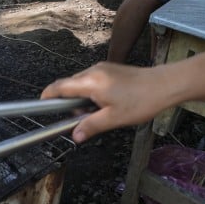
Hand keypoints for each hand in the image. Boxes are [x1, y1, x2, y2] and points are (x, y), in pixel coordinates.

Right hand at [40, 62, 172, 142]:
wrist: (164, 84)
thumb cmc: (141, 101)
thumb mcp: (114, 118)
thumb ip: (91, 126)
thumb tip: (76, 135)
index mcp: (90, 82)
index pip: (60, 86)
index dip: (48, 95)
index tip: (41, 103)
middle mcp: (93, 71)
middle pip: (70, 85)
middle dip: (70, 102)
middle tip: (82, 119)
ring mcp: (102, 68)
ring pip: (82, 83)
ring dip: (82, 98)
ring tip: (99, 113)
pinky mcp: (110, 69)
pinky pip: (93, 80)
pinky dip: (92, 92)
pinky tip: (106, 104)